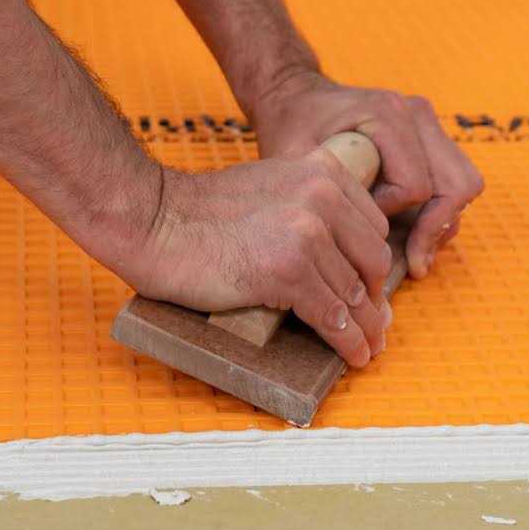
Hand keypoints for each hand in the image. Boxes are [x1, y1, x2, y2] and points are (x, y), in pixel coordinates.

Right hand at [128, 150, 393, 367]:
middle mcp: (322, 198)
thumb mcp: (267, 187)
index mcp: (321, 173)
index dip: (372, 268)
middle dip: (375, 301)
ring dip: (364, 329)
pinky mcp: (287, 271)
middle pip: (371, 261)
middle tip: (374, 327)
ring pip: (354, 294)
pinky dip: (346, 342)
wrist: (153, 221)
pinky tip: (352, 356)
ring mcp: (306, 234)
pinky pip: (332, 316)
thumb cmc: (196, 212)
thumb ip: (304, 207)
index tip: (368, 292)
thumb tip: (332, 256)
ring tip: (367, 349)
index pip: (371, 228)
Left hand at [250, 70, 484, 278]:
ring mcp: (427, 123)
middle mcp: (416, 114)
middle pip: (457, 185)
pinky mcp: (429, 136)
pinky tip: (414, 235)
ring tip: (415, 255)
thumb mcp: (296, 163)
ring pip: (463, 184)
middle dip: (435, 230)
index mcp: (386, 116)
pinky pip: (454, 180)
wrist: (295, 97)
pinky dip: (440, 211)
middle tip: (413, 265)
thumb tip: (352, 250)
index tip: (357, 228)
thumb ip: (325, 196)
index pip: (415, 188)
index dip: (390, 218)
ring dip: (442, 223)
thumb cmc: (291, 129)